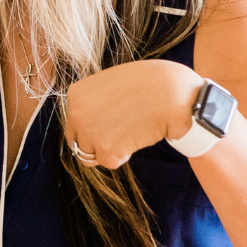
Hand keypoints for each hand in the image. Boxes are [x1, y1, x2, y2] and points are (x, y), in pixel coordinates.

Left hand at [62, 58, 205, 168]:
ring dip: (110, 149)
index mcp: (76, 94)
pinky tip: (136, 139)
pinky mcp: (106, 148)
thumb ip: (97, 100)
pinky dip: (123, 156)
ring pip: (92, 154)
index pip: (74, 122)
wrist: (172, 91)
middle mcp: (76, 113)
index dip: (92, 127)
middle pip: (78, 141)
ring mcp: (89, 131)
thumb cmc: (150, 83)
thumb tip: (94, 119)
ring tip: (130, 132)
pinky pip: (109, 162)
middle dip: (96, 142)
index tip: (109, 125)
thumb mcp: (111, 83)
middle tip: (120, 133)